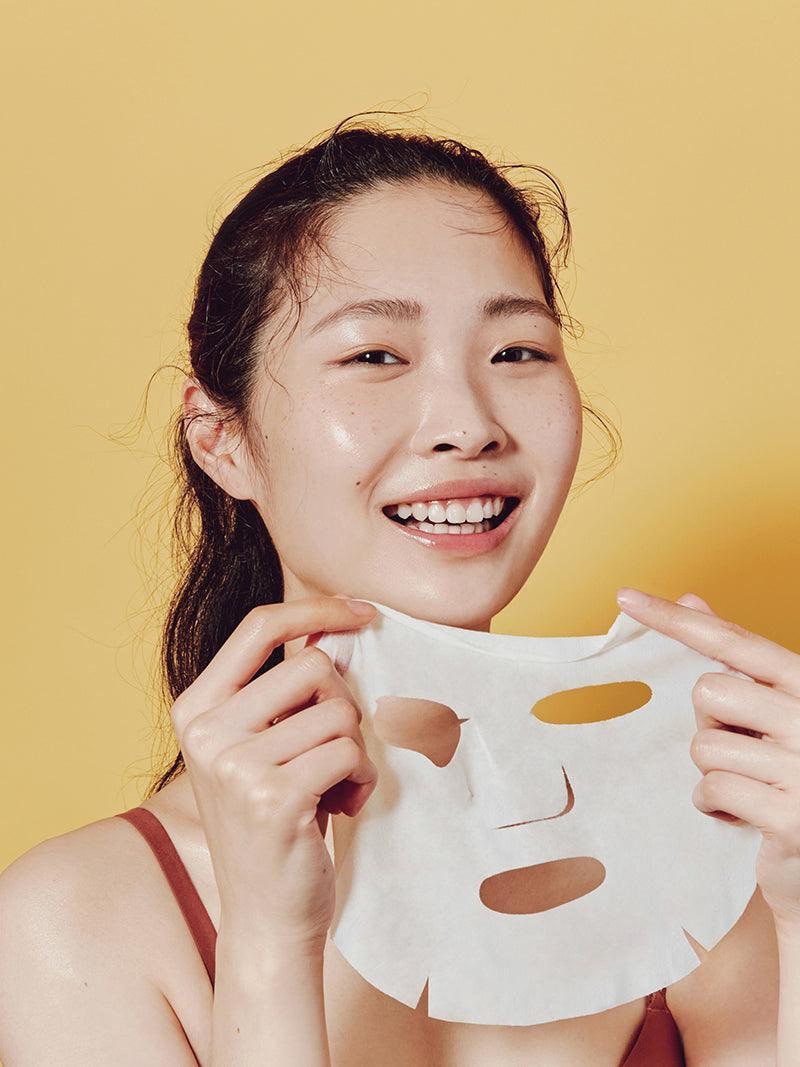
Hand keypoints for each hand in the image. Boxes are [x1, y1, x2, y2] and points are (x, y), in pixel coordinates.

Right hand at [169, 595, 378, 951]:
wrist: (267, 915)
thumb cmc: (275, 820)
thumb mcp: (260, 745)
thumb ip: (281, 691)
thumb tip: (335, 625)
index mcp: (196, 708)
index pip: (259, 626)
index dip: (316, 608)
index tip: (362, 610)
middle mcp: (206, 732)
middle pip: (313, 667)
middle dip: (342, 706)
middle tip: (331, 750)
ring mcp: (235, 766)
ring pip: (339, 714)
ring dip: (353, 751)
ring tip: (331, 786)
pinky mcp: (274, 799)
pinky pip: (349, 754)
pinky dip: (360, 778)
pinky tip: (340, 806)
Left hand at [615, 587, 799, 931]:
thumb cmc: (788, 775)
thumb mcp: (772, 711)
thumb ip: (739, 661)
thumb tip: (693, 599)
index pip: (733, 642)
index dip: (675, 619)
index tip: (625, 596)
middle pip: (708, 693)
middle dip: (711, 724)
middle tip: (745, 751)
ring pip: (704, 746)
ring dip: (714, 772)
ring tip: (752, 787)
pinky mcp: (791, 817)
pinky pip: (711, 790)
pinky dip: (714, 806)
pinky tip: (745, 816)